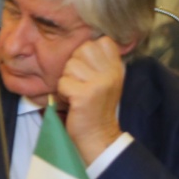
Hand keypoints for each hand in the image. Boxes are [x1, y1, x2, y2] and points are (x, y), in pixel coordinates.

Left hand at [57, 36, 125, 163]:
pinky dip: (62, 93)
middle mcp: (111, 72)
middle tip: (79, 85)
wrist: (98, 136)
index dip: (85, 54)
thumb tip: (81, 43)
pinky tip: (72, 102)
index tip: (87, 72)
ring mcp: (99, 83)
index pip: (99, 41)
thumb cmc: (93, 108)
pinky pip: (63, 83)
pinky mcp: (85, 95)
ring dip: (66, 81)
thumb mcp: (103, 80)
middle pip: (81, 50)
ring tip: (75, 94)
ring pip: (69, 66)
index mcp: (116, 67)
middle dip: (73, 67)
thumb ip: (98, 61)